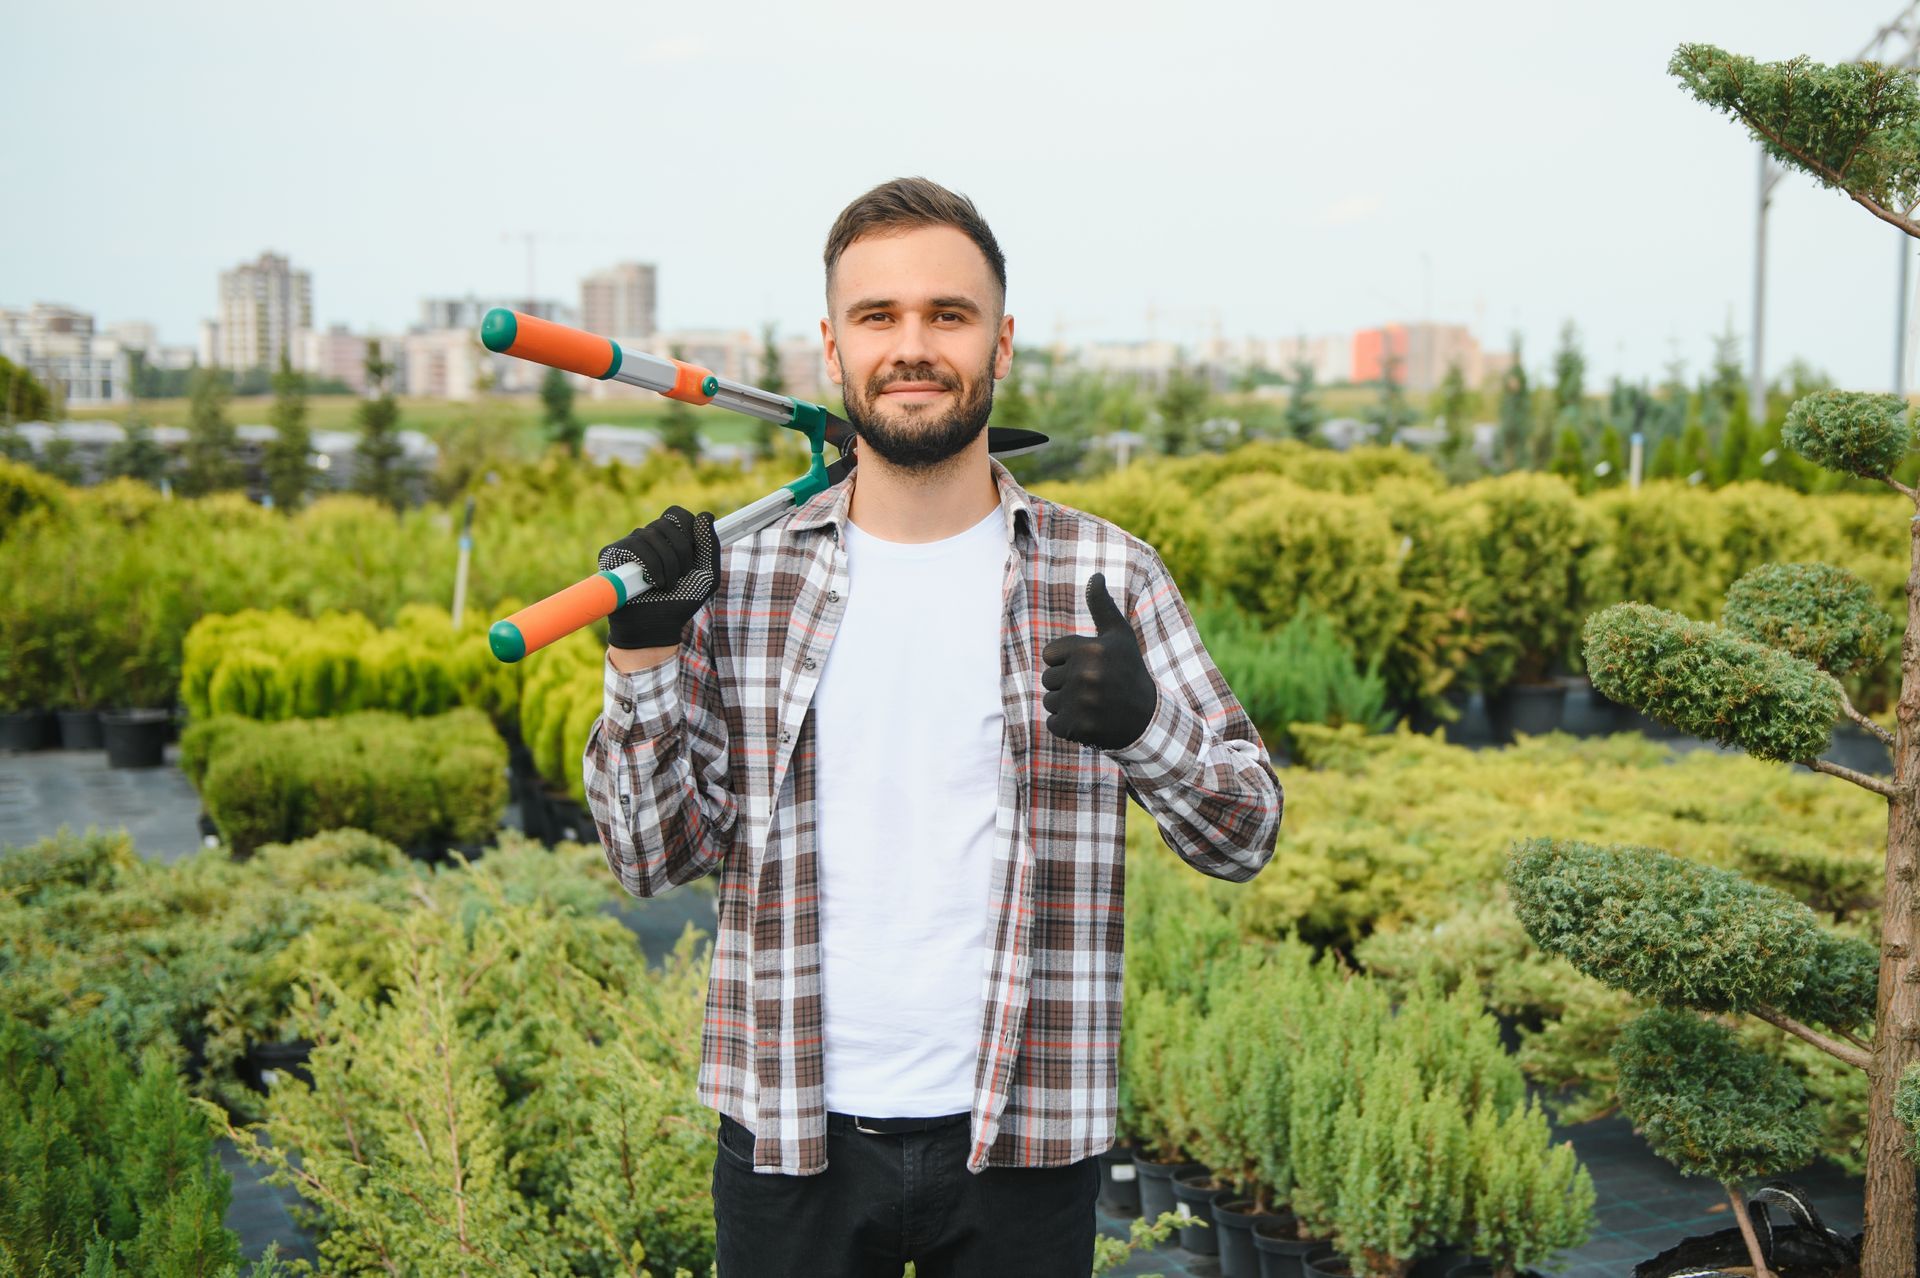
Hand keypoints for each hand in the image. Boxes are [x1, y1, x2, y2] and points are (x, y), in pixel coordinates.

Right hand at [597, 506, 718, 649]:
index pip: (677, 514)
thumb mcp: (707, 575)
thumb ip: (711, 546)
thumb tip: (705, 515)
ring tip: (665, 585)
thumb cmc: (681, 600)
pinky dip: (650, 566)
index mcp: (668, 538)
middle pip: (668, 523)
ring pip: (652, 535)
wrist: (656, 625)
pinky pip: (635, 546)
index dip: (689, 529)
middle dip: (681, 553)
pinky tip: (652, 583)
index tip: (695, 553)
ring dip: (667, 565)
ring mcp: (629, 544)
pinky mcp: (611, 554)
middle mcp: (647, 537)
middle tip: (682, 576)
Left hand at [1040, 572, 1157, 750]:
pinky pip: (1053, 723)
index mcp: (1090, 649)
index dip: (1066, 661)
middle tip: (1094, 688)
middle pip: (1048, 679)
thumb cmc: (1129, 671)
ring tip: (1092, 704)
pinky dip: (1067, 726)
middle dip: (1066, 684)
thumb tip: (1095, 575)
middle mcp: (1085, 674)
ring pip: (1049, 701)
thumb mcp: (1119, 635)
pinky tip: (1090, 721)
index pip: (1049, 654)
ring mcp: (1081, 702)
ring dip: (1066, 705)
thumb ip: (1102, 605)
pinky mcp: (1077, 727)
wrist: (1148, 718)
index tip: (1090, 667)